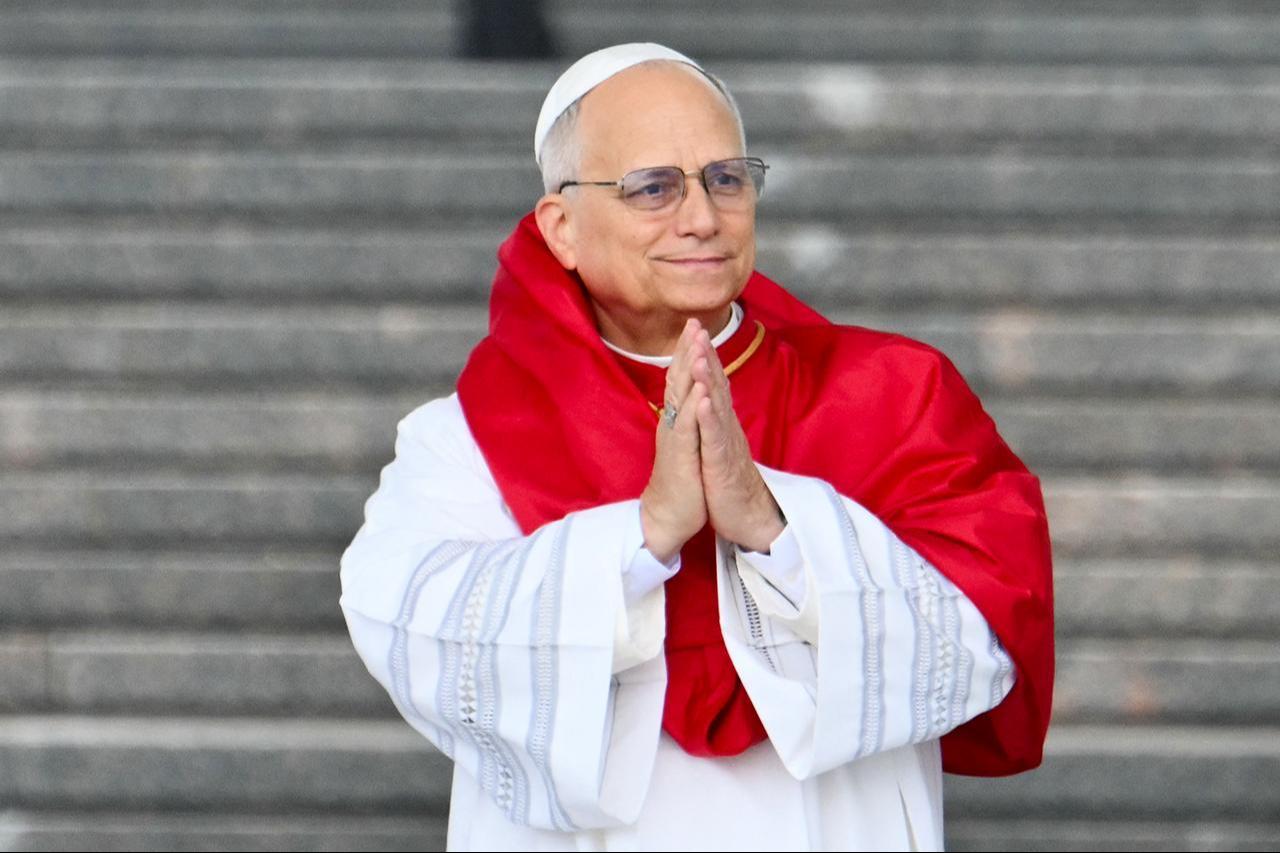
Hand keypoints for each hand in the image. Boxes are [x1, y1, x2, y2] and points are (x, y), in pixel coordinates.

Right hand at [640, 319, 708, 563]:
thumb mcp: (684, 443)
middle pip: (677, 379)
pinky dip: (694, 407)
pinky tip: (701, 390)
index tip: (694, 326)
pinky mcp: (680, 455)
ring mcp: (675, 437)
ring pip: (682, 397)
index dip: (686, 352)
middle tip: (692, 322)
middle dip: (686, 350)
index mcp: (675, 420)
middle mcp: (672, 423)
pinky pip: (687, 427)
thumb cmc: (679, 480)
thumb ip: (685, 419)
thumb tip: (689, 398)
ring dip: (690, 370)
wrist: (666, 516)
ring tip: (696, 344)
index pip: (680, 379)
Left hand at [692, 329, 784, 552]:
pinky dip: (709, 418)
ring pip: (715, 405)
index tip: (694, 327)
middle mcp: (726, 426)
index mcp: (721, 422)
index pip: (712, 381)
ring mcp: (725, 443)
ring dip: (707, 378)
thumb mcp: (718, 444)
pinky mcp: (722, 463)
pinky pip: (714, 438)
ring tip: (698, 352)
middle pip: (716, 384)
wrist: (749, 516)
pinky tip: (703, 400)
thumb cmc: (729, 481)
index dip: (703, 354)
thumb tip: (709, 397)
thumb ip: (714, 420)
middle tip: (697, 326)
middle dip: (705, 354)